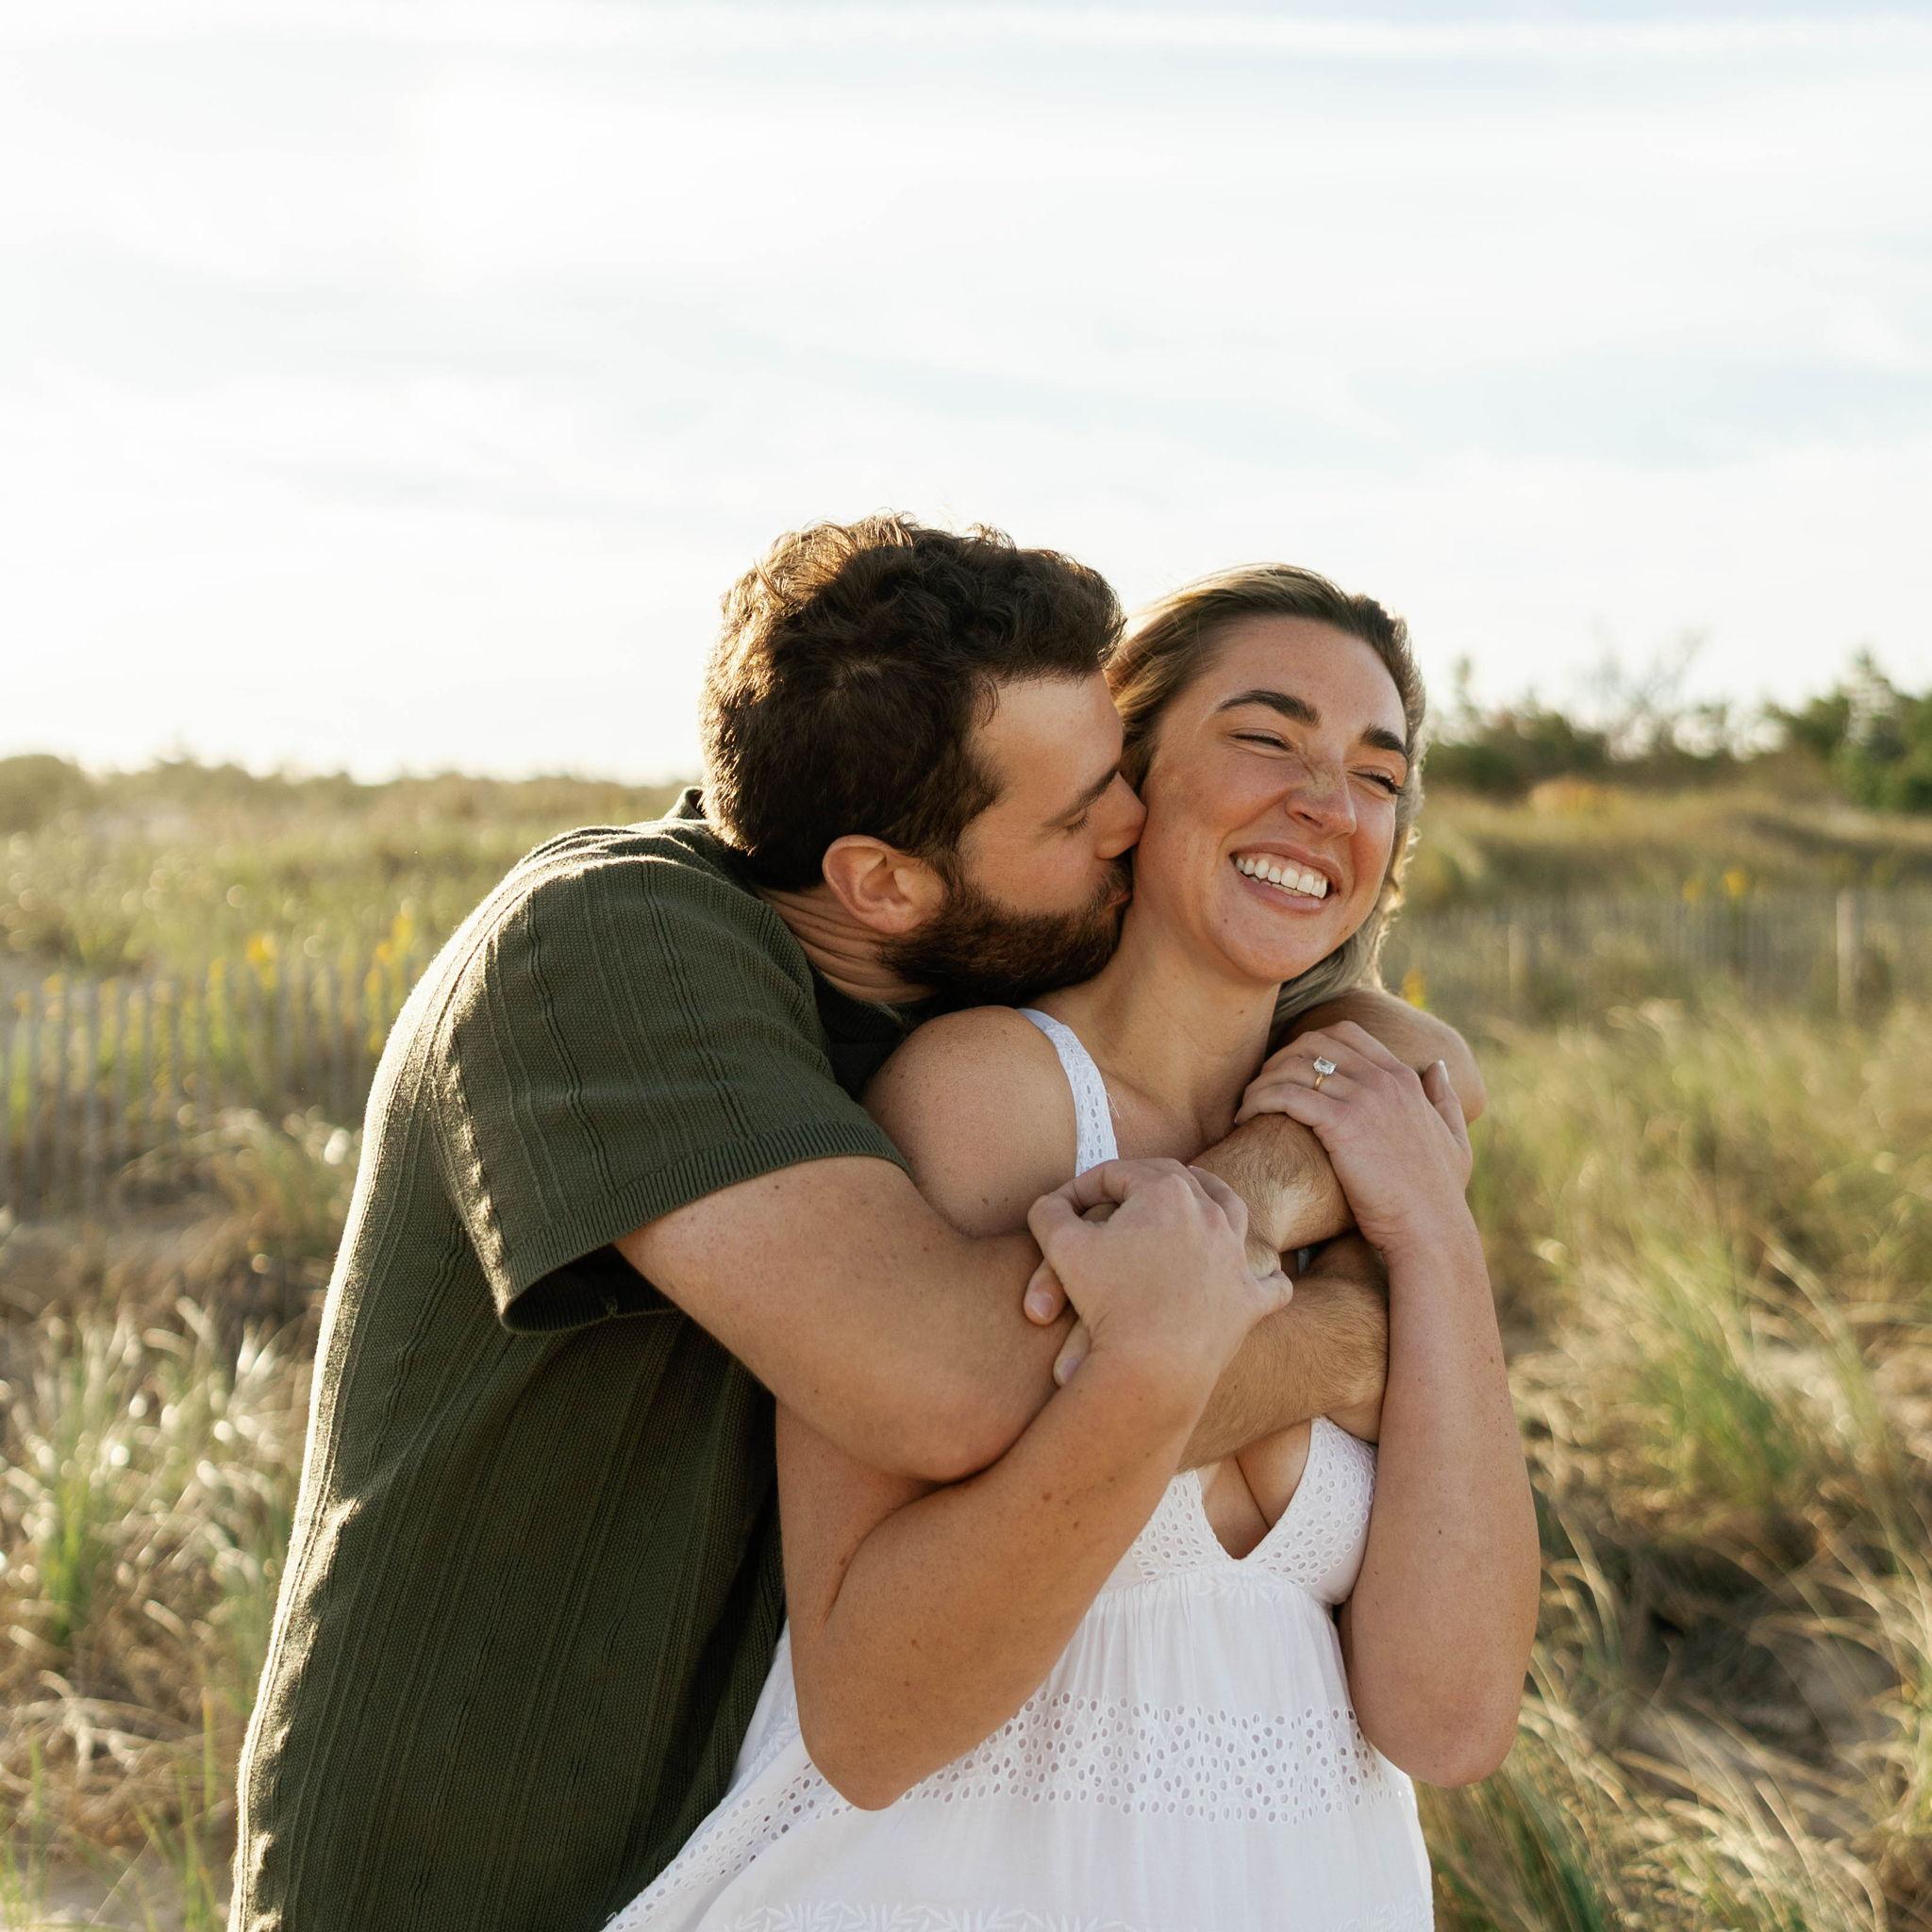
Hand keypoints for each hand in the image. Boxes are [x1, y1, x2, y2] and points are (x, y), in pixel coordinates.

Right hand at [1024, 1159, 1292, 1408]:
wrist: (1154, 1364)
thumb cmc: (1107, 1301)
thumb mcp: (1061, 1246)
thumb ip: (1048, 1212)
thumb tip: (1049, 1204)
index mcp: (1165, 1191)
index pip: (1119, 1173)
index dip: (1085, 1186)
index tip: (1065, 1205)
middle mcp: (1210, 1213)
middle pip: (1179, 1181)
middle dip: (1148, 1181)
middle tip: (1127, 1189)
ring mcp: (1236, 1255)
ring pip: (1232, 1212)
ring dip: (1216, 1201)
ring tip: (1204, 1201)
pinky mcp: (1250, 1300)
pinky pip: (1269, 1284)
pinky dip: (1268, 1279)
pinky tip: (1268, 1278)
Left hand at [1233, 1021, 1473, 1259]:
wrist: (1431, 1230)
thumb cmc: (1439, 1196)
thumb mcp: (1455, 1142)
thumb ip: (1445, 1100)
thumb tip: (1437, 1066)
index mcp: (1404, 1078)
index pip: (1346, 1034)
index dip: (1308, 1045)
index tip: (1288, 1071)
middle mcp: (1383, 1080)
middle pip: (1313, 1043)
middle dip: (1279, 1058)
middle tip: (1262, 1086)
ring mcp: (1364, 1099)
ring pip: (1294, 1066)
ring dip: (1262, 1080)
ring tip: (1248, 1105)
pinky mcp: (1342, 1125)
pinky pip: (1286, 1094)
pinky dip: (1259, 1099)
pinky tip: (1246, 1118)